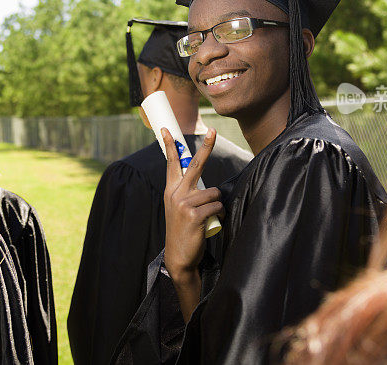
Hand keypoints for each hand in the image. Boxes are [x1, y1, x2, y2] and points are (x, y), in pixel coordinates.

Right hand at [162, 128, 222, 281]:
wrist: (179, 256)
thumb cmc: (183, 230)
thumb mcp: (178, 207)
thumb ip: (186, 192)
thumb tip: (202, 182)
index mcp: (170, 190)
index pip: (171, 163)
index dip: (170, 145)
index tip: (167, 130)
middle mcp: (176, 193)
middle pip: (195, 165)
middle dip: (206, 146)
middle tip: (213, 131)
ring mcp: (184, 203)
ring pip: (213, 192)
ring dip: (216, 204)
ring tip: (208, 216)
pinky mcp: (194, 215)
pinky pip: (216, 206)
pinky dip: (219, 214)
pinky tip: (211, 222)